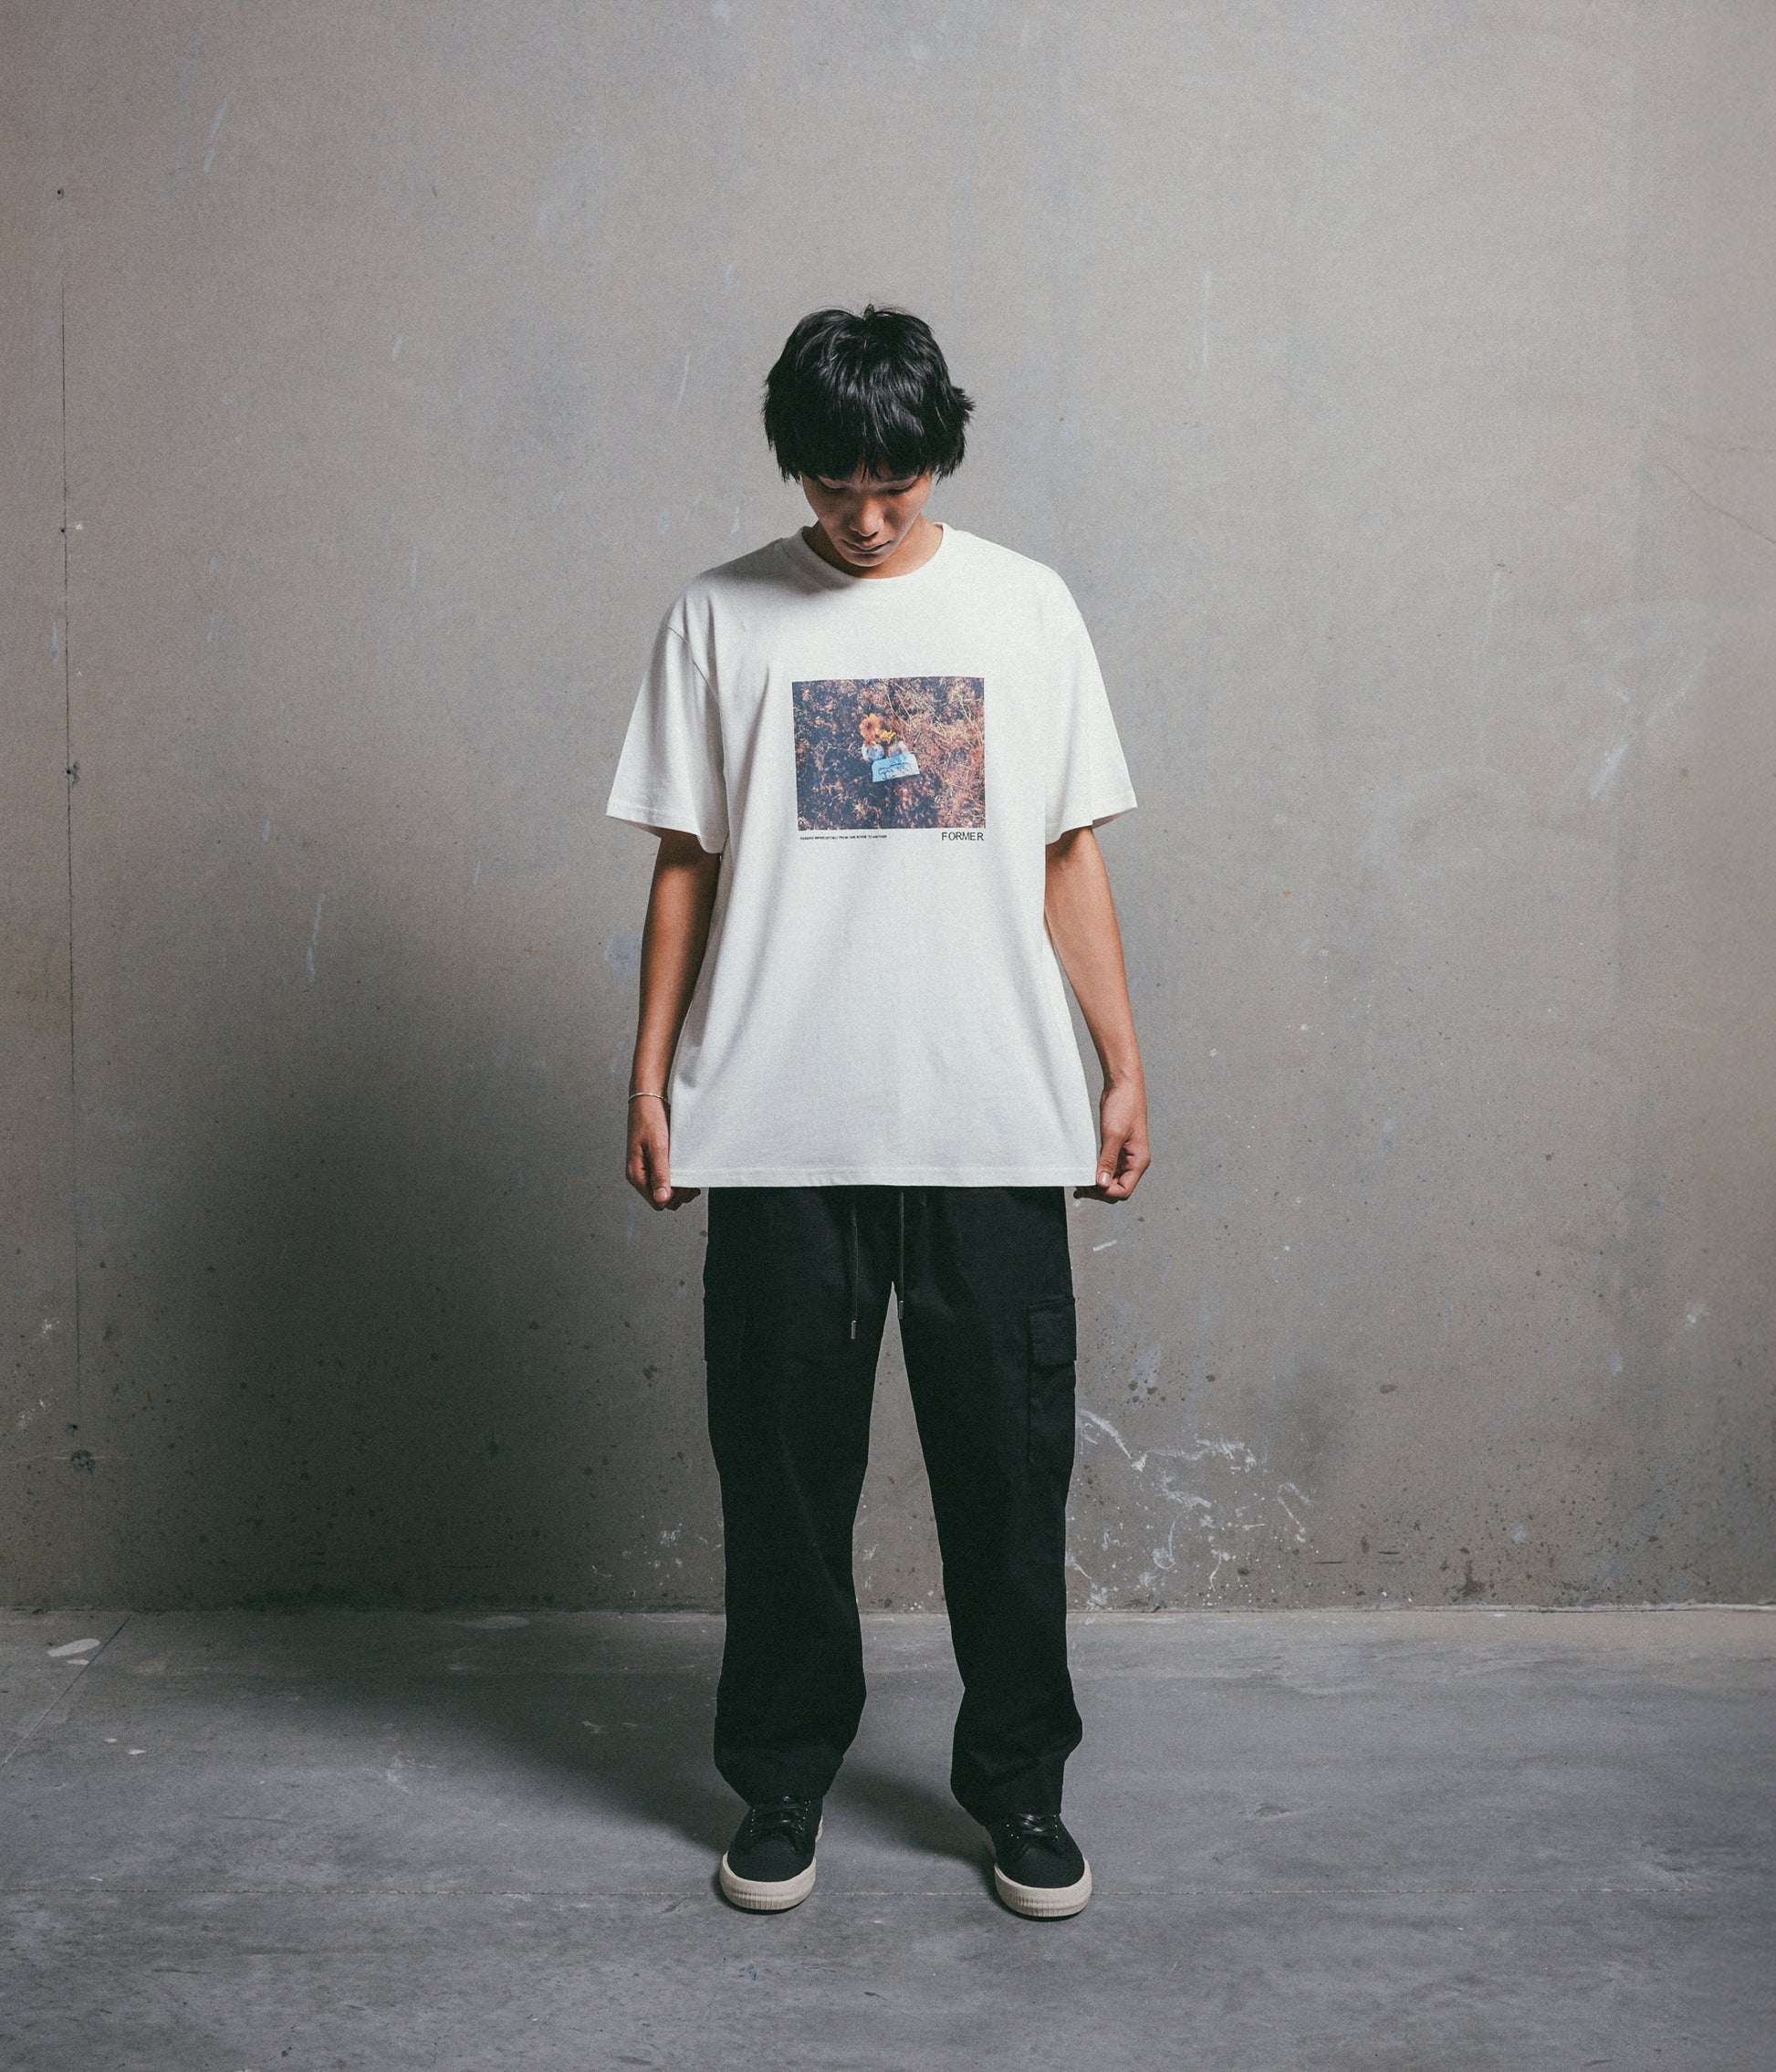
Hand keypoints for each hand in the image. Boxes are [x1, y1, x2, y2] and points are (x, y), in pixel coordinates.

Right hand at [625, 1095, 700, 1210]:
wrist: (649, 1099)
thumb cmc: (650, 1119)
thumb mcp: (658, 1146)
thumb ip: (660, 1173)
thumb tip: (662, 1200)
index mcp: (635, 1174)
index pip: (657, 1202)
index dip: (673, 1197)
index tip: (686, 1185)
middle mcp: (639, 1175)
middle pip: (662, 1199)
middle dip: (678, 1194)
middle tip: (692, 1181)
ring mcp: (647, 1169)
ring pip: (665, 1190)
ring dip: (680, 1187)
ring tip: (691, 1176)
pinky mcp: (654, 1163)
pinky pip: (667, 1178)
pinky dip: (678, 1178)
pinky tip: (687, 1171)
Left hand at [1073, 1076, 1149, 1202]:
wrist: (1123, 1085)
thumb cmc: (1124, 1105)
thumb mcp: (1113, 1134)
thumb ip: (1108, 1160)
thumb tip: (1102, 1184)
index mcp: (1139, 1161)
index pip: (1124, 1190)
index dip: (1106, 1192)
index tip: (1089, 1185)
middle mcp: (1134, 1162)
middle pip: (1117, 1189)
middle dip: (1099, 1191)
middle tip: (1080, 1187)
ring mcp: (1125, 1156)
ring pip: (1111, 1180)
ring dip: (1096, 1185)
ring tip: (1079, 1185)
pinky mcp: (1116, 1149)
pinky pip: (1107, 1168)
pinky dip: (1096, 1174)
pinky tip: (1085, 1175)